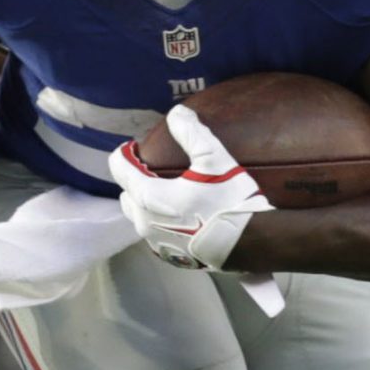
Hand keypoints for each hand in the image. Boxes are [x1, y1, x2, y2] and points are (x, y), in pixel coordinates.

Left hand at [106, 105, 271, 271]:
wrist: (251, 245)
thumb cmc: (230, 203)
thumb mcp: (215, 161)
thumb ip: (192, 134)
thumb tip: (177, 113)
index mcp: (147, 196)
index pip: (119, 167)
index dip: (125, 152)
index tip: (136, 146)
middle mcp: (143, 221)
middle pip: (127, 193)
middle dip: (134, 178)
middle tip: (154, 168)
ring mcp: (155, 241)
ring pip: (138, 215)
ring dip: (146, 201)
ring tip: (168, 189)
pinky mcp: (169, 255)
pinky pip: (154, 232)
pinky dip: (159, 219)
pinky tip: (180, 213)